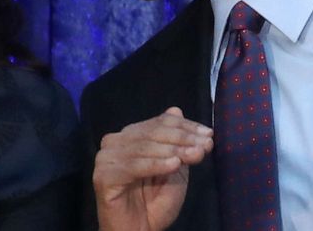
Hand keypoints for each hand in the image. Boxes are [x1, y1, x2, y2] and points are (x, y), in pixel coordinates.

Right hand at [93, 107, 212, 230]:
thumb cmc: (155, 203)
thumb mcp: (173, 168)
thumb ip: (175, 142)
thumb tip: (176, 110)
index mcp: (130, 136)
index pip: (159, 122)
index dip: (185, 126)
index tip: (209, 135)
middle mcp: (114, 142)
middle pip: (152, 132)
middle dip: (183, 138)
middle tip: (205, 146)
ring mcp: (106, 158)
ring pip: (144, 147)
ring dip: (173, 151)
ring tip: (195, 156)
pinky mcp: (103, 176)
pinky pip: (133, 167)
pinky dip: (155, 164)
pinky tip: (174, 165)